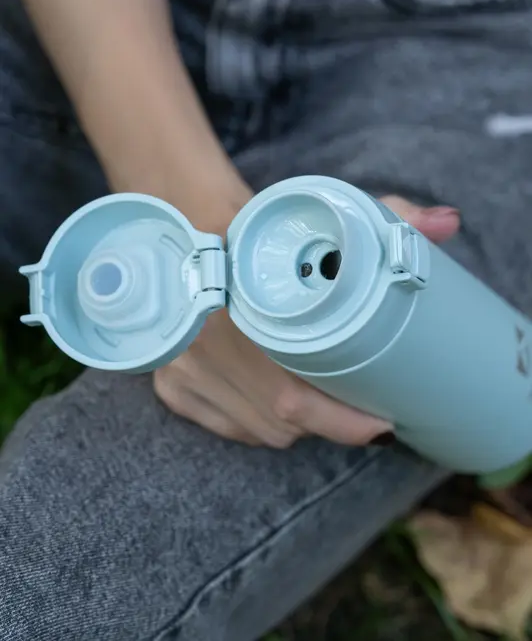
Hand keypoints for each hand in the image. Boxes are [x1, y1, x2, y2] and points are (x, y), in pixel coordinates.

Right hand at [154, 197, 458, 447]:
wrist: (191, 226)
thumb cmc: (263, 228)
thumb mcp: (325, 216)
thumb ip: (387, 215)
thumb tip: (448, 224)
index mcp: (238, 310)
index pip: (292, 397)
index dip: (340, 420)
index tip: (380, 421)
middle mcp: (201, 349)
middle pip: (279, 422)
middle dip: (327, 422)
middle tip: (358, 405)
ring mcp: (180, 371)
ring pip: (256, 430)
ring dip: (293, 424)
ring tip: (317, 395)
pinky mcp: (168, 384)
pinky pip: (228, 427)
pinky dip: (257, 422)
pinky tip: (272, 397)